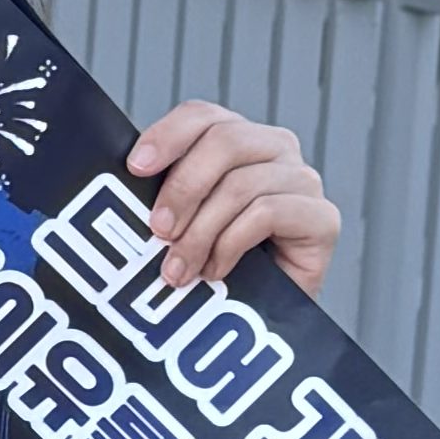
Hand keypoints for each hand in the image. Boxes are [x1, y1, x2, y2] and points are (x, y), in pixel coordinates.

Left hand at [130, 99, 336, 298]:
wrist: (257, 323)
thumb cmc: (213, 267)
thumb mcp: (181, 224)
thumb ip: (163, 198)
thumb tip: (117, 192)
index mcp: (238, 140)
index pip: (203, 115)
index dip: (168, 135)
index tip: (136, 168)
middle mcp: (276, 150)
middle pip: (224, 141)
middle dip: (183, 188)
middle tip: (158, 231)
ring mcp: (303, 181)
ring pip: (242, 185)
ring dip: (200, 232)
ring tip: (179, 270)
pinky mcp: (323, 218)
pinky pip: (268, 213)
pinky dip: (231, 244)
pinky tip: (216, 270)